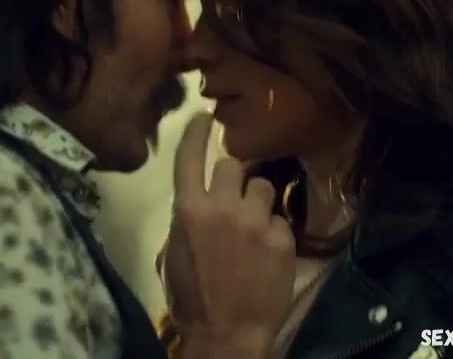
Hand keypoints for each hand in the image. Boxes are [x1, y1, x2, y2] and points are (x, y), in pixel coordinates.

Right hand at [161, 113, 295, 353]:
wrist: (227, 335)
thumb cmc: (190, 299)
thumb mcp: (171, 257)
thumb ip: (184, 222)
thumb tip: (196, 205)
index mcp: (188, 211)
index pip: (191, 158)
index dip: (196, 133)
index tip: (204, 117)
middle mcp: (222, 208)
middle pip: (232, 166)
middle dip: (232, 180)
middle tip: (233, 203)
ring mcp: (256, 222)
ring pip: (262, 188)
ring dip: (257, 203)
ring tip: (254, 230)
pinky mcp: (282, 239)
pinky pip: (280, 220)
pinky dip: (274, 234)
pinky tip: (268, 256)